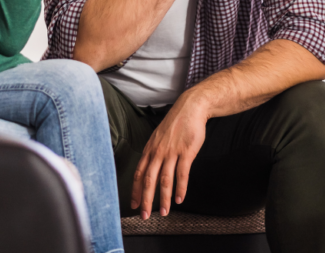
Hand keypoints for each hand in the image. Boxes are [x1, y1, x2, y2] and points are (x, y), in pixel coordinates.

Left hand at [131, 88, 208, 218]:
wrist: (190, 108)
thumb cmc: (175, 124)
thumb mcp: (159, 138)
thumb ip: (155, 153)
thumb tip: (152, 170)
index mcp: (150, 149)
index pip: (138, 173)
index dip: (135, 190)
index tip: (133, 204)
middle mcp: (158, 152)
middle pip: (149, 180)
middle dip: (146, 200)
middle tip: (144, 215)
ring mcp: (172, 152)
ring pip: (165, 180)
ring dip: (164, 198)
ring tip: (164, 212)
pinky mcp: (186, 152)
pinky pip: (182, 173)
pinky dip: (181, 188)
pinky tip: (180, 199)